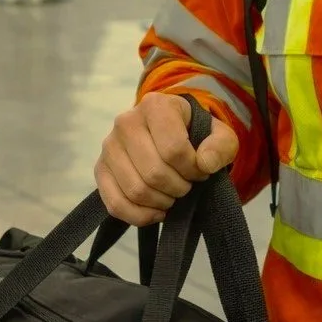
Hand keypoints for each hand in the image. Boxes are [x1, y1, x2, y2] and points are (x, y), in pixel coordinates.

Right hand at [95, 91, 238, 226]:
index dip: (192, 169)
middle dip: (178, 187)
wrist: (170, 134)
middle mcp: (126, 122)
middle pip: (154, 172)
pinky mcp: (100, 170)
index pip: (174, 149)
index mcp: (155, 105)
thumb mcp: (219, 135)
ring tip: (173, 194)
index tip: (200, 170)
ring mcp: (109, 147)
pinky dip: (140, 216)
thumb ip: (221, 146)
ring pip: (136, 191)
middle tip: (187, 184)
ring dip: (162, 201)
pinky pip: (115, 204)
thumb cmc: (195, 134)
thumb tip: (205, 163)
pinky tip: (157, 211)